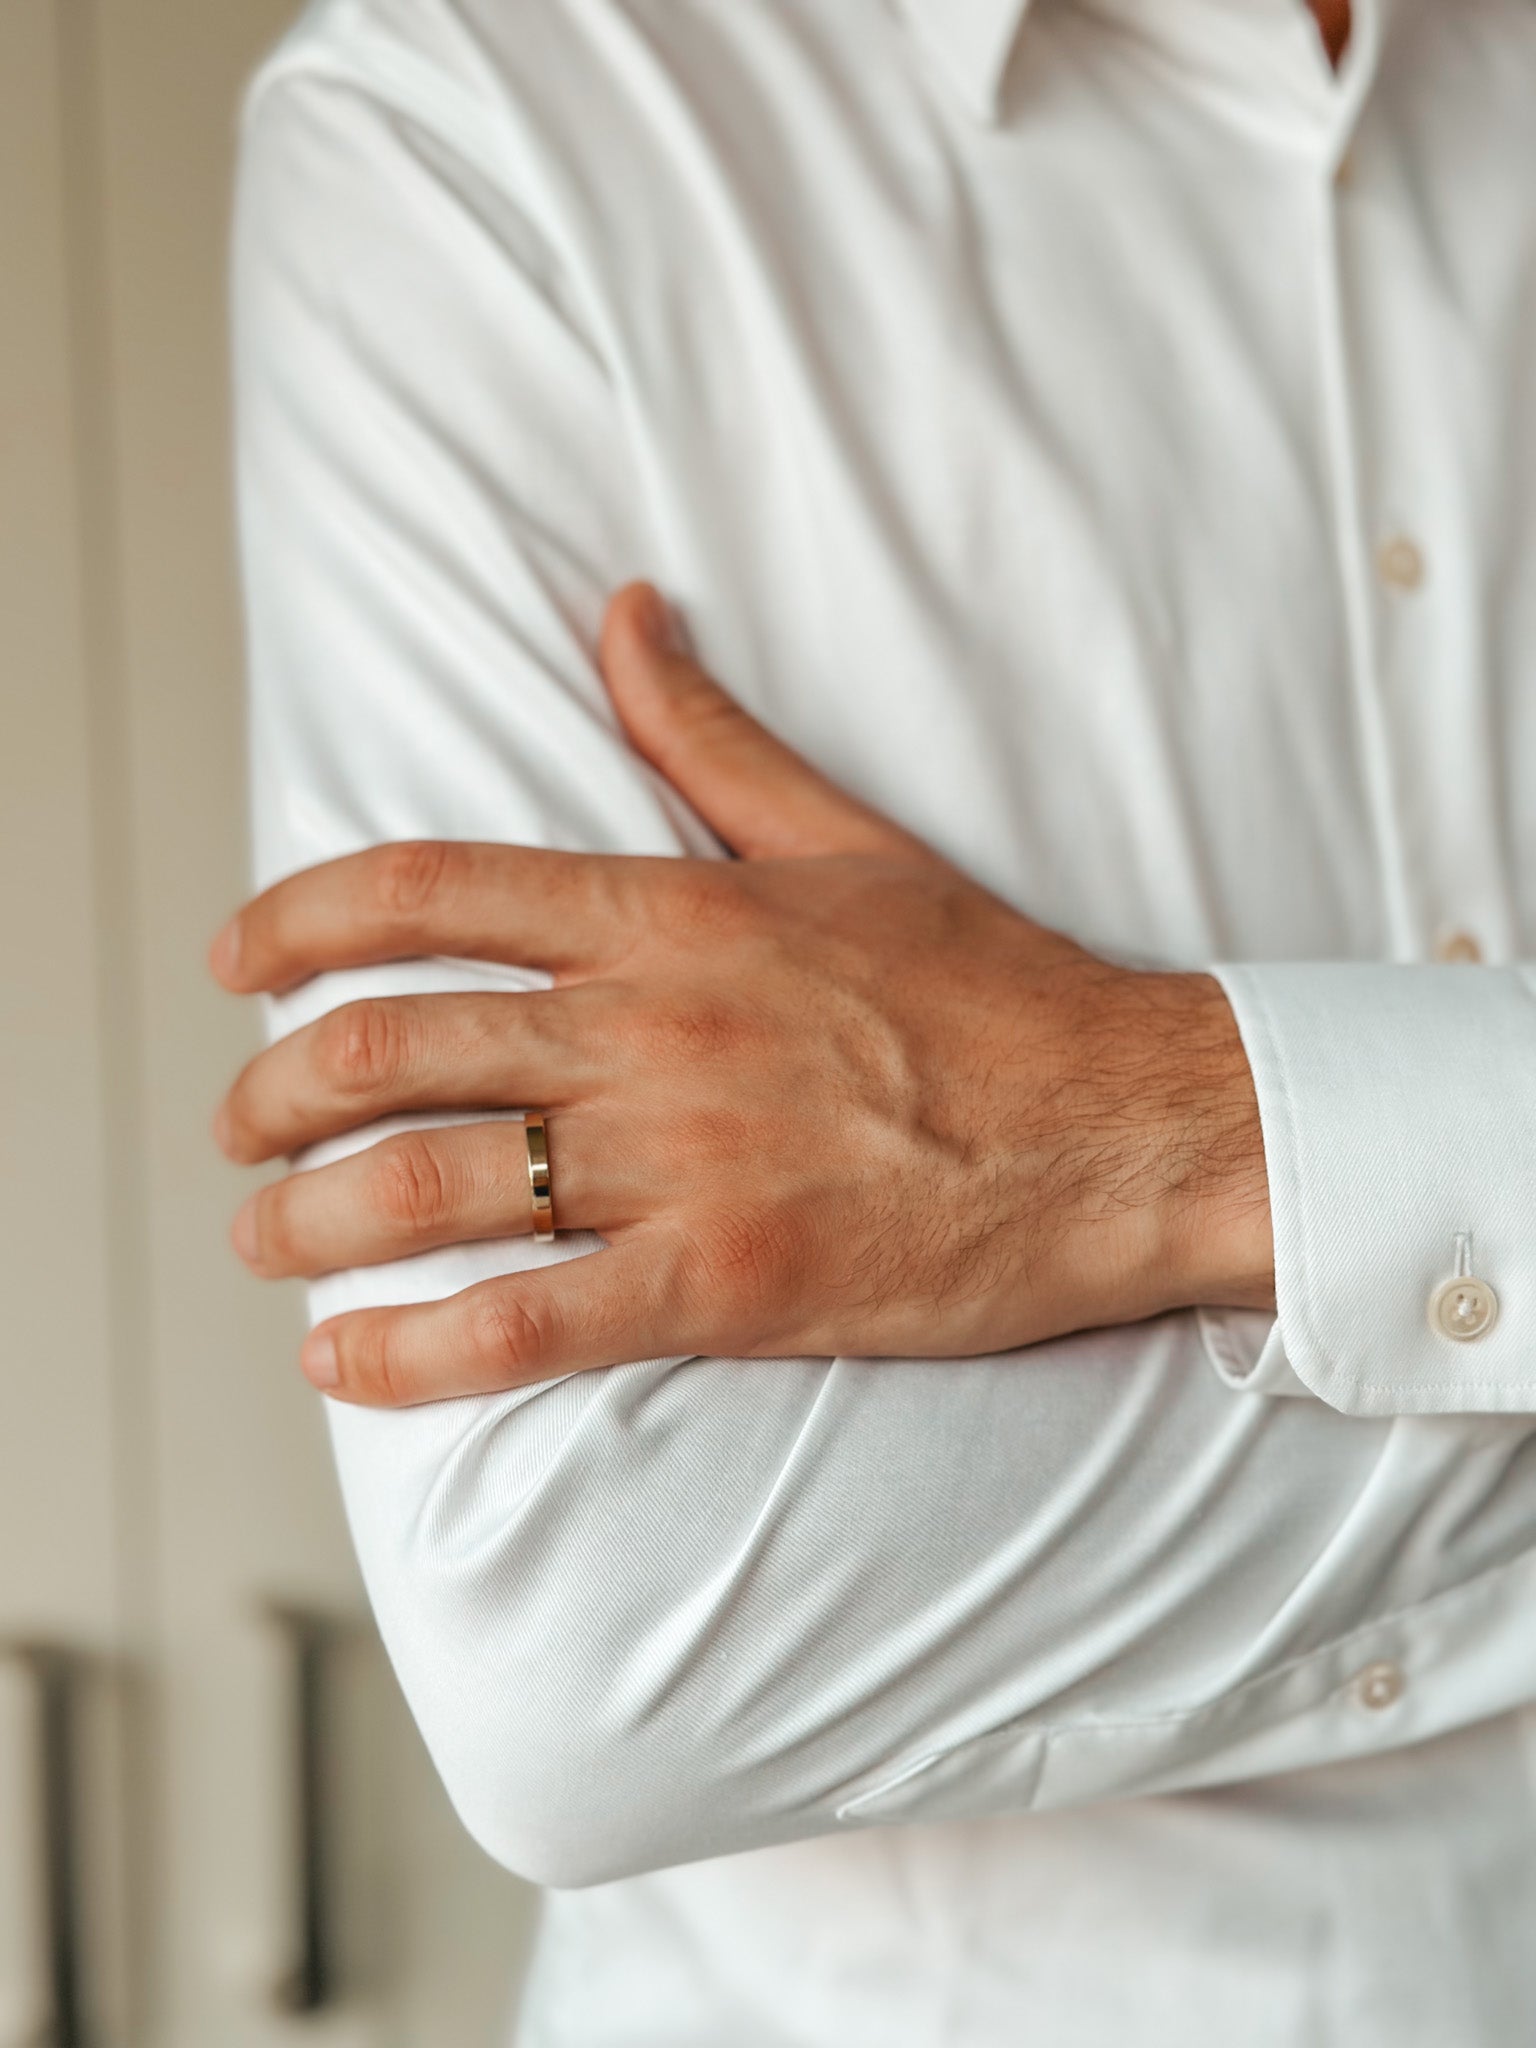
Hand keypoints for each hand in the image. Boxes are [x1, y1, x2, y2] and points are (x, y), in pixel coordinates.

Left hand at [212, 584, 1273, 1404]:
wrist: (1127, 1125)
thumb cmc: (995, 989)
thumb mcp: (845, 836)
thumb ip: (708, 733)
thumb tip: (623, 612)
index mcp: (673, 913)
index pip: (426, 892)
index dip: (295, 923)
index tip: (236, 965)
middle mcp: (655, 1026)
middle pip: (391, 1045)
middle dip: (273, 1092)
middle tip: (242, 1126)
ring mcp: (688, 1159)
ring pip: (431, 1183)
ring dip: (308, 1218)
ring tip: (267, 1236)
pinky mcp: (728, 1285)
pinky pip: (526, 1325)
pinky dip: (408, 1352)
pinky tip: (343, 1361)